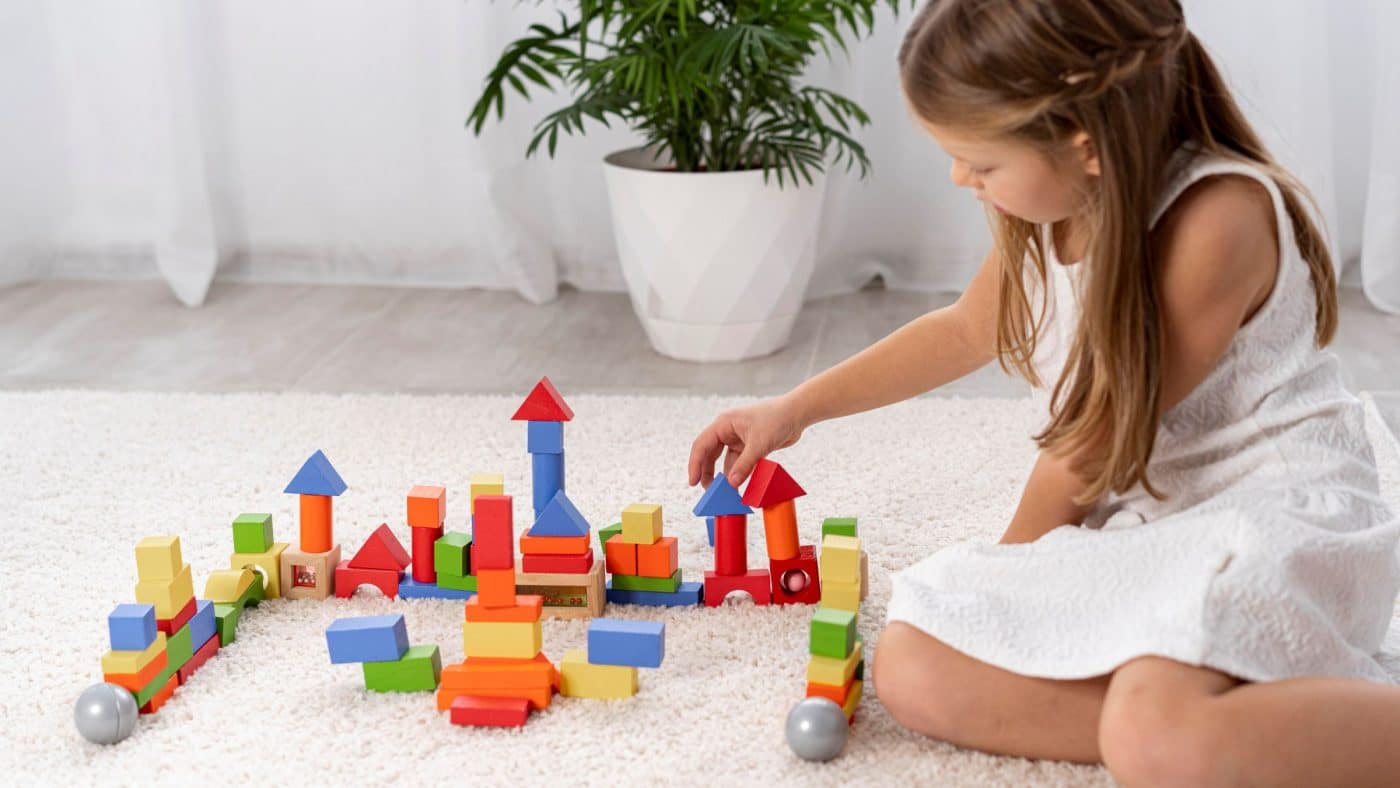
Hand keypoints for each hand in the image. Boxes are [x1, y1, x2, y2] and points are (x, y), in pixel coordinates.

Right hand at [687, 395, 805, 489]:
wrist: (797, 414)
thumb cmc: (777, 419)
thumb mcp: (759, 444)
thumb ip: (744, 465)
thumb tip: (731, 484)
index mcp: (724, 424)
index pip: (702, 445)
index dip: (695, 464)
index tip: (693, 482)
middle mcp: (728, 431)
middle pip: (710, 454)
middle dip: (707, 472)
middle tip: (708, 492)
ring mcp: (738, 439)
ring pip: (724, 460)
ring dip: (724, 476)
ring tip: (723, 493)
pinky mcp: (749, 447)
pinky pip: (738, 463)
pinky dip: (738, 474)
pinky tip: (738, 486)